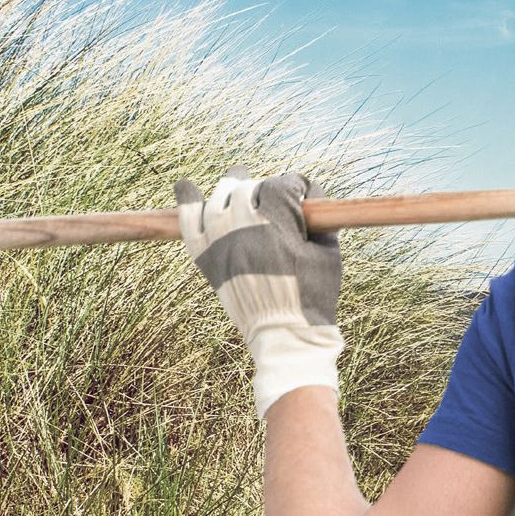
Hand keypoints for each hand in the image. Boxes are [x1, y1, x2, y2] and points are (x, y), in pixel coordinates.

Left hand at [175, 171, 346, 417]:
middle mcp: (243, 226)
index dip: (297, 185)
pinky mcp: (205, 257)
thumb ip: (320, 219)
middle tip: (275, 197)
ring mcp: (219, 241)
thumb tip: (312, 195)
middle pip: (249, 186)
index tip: (304, 193)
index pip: (282, 183)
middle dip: (265, 187)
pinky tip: (185, 187)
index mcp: (276, 223)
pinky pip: (188, 222)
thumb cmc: (313, 293)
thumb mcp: (329, 252)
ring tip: (238, 185)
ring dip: (231, 188)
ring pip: (218, 197)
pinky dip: (187, 202)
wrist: (284, 332)